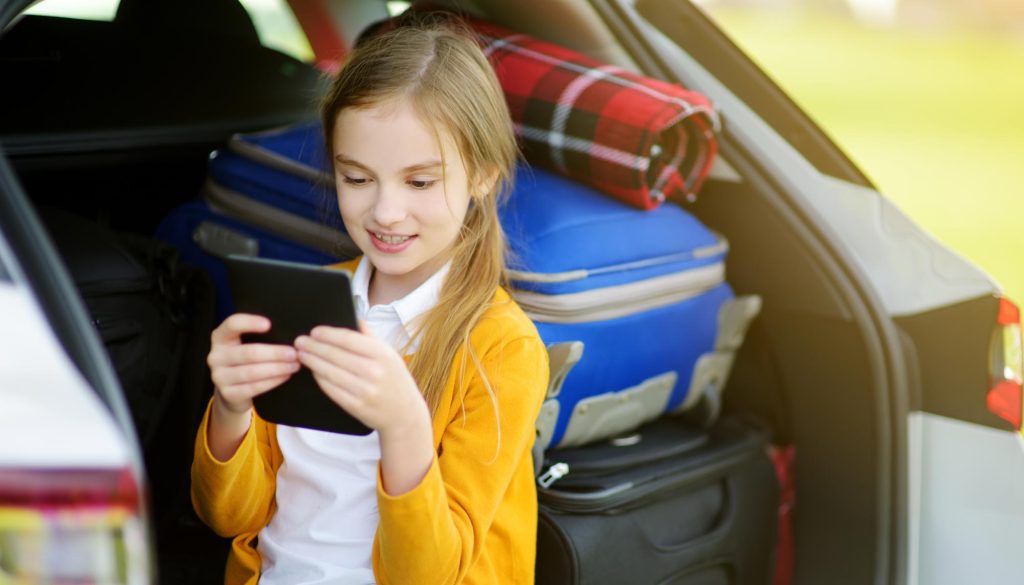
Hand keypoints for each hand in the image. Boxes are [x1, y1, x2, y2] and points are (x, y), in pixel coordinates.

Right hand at [207, 313, 299, 415]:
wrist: (232, 390)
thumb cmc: (244, 361)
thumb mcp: (244, 344)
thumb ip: (258, 337)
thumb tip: (289, 334)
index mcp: (220, 338)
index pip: (232, 324)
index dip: (249, 323)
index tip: (269, 324)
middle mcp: (216, 356)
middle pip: (249, 352)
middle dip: (275, 353)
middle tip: (294, 353)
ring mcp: (220, 376)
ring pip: (253, 372)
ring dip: (277, 368)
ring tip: (294, 365)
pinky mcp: (228, 393)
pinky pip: (254, 387)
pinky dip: (273, 381)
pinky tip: (285, 376)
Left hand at [294, 321, 429, 434]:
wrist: (405, 415)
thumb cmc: (396, 381)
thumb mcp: (391, 355)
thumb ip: (371, 337)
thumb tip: (355, 318)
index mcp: (383, 355)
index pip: (349, 339)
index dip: (328, 334)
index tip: (314, 331)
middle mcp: (374, 372)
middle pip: (336, 355)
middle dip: (314, 347)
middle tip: (300, 342)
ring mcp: (365, 391)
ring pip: (330, 372)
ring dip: (312, 362)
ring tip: (302, 354)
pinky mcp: (356, 406)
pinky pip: (331, 389)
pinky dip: (320, 379)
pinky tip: (314, 371)